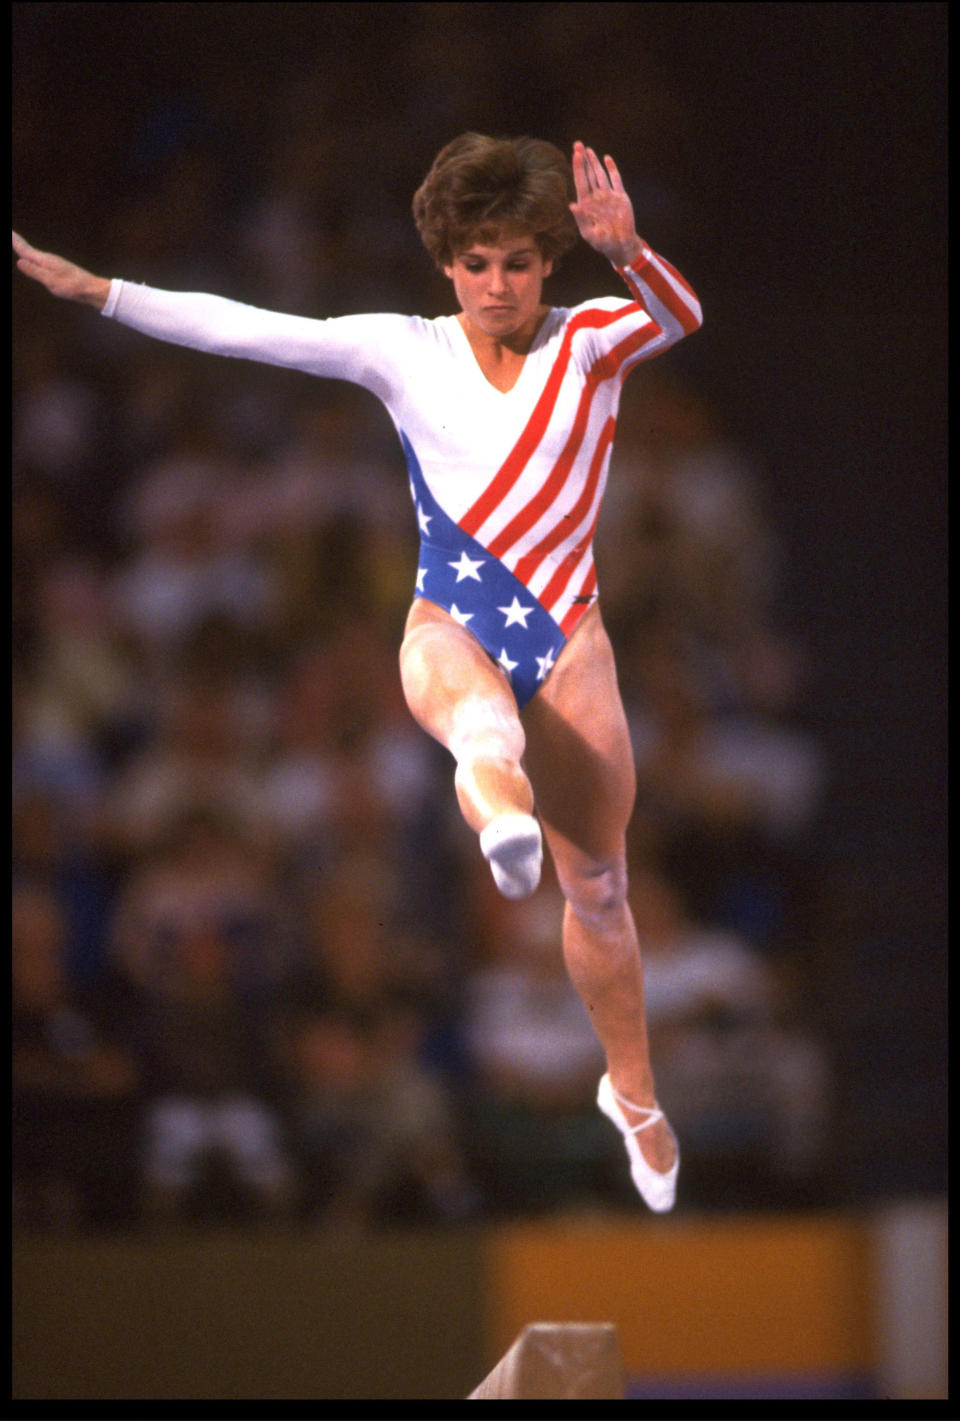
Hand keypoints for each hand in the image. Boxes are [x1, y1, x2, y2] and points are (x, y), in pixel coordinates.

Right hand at [12, 231, 109, 308]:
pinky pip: (41, 261)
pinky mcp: (58, 270)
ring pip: (34, 255)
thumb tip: (20, 261)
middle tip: (10, 235)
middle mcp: (48, 259)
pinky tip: (35, 260)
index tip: (9, 232)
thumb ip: (35, 271)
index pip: (25, 249)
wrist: (91, 289)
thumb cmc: (72, 286)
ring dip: (24, 248)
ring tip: (17, 244)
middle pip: (28, 249)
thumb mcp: (51, 280)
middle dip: (17, 242)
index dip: (15, 241)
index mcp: (45, 260)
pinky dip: (33, 257)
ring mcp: (54, 264)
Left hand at [569, 143, 643, 267]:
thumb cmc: (602, 243)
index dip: (577, 168)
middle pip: (589, 174)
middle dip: (583, 160)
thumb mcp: (589, 234)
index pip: (580, 182)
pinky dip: (612, 169)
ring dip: (594, 162)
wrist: (620, 246)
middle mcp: (596, 197)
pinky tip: (607, 159)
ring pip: (600, 174)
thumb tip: (571, 205)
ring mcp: (608, 195)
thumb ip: (581, 219)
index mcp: (586, 204)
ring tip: (588, 149)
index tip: (575, 154)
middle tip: (578, 144)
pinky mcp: (620, 197)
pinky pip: (616, 180)